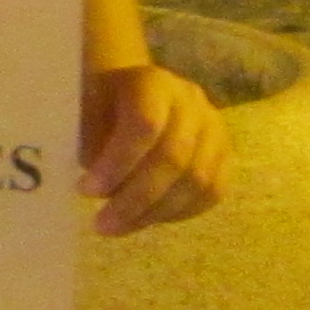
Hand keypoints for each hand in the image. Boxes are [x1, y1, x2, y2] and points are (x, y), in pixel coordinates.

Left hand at [83, 60, 228, 234]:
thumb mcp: (84, 114)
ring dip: (155, 213)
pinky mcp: (224, 154)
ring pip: (197, 180)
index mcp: (153, 83)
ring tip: (118, 226)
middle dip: (135, 199)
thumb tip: (94, 190)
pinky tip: (146, 220)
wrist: (131, 92)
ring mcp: (214, 127)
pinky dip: (179, 213)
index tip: (86, 190)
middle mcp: (192, 102)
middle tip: (102, 223)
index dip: (118, 163)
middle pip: (174, 157)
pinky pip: (212, 191)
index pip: (145, 125)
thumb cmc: (101, 106)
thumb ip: (89, 145)